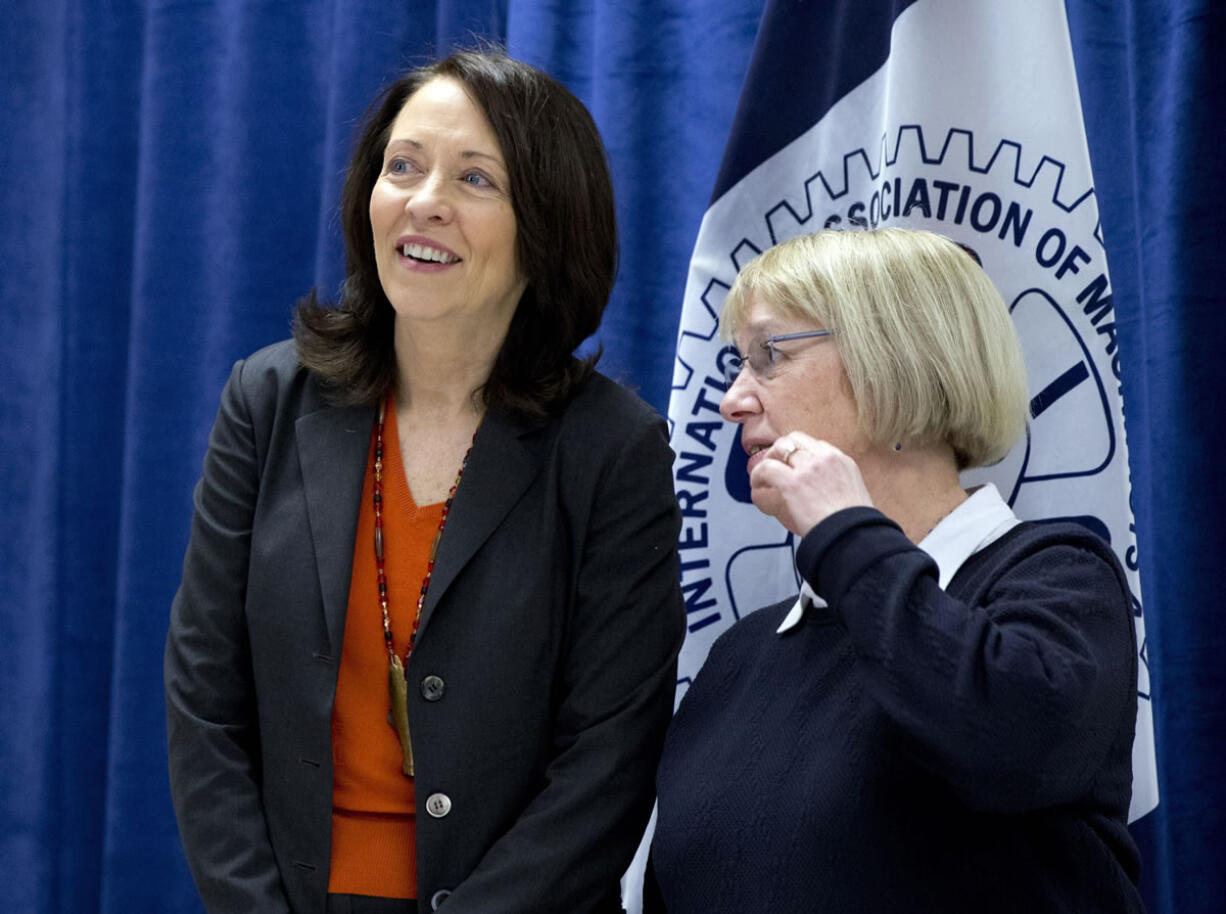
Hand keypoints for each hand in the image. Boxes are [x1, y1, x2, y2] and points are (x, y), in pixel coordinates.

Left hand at [748, 432, 872, 536]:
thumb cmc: (853, 524)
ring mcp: (808, 469)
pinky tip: (757, 484)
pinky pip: (766, 469)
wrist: (851, 536)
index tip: (793, 463)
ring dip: (768, 459)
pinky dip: (757, 475)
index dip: (799, 452)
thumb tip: (825, 492)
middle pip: (794, 439)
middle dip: (781, 449)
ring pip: (779, 449)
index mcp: (841, 460)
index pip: (815, 444)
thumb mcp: (853, 493)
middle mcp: (825, 459)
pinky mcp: (792, 483)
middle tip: (774, 464)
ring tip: (763, 475)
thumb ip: (838, 485)